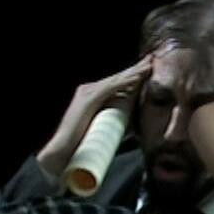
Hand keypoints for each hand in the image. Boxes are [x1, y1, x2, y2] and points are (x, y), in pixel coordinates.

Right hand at [38, 55, 154, 175]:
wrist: (61, 153)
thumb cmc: (80, 147)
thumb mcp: (101, 130)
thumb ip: (113, 123)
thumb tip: (130, 126)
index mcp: (91, 96)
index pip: (115, 84)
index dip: (131, 77)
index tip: (148, 72)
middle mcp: (88, 91)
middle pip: (117, 78)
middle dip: (135, 70)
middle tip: (152, 60)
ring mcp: (88, 93)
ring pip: (116, 80)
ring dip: (134, 72)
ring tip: (150, 65)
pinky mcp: (89, 99)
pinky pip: (112, 87)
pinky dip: (126, 81)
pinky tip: (138, 77)